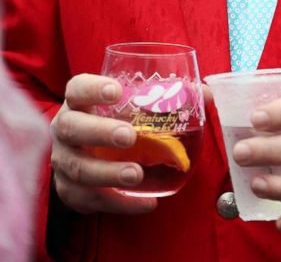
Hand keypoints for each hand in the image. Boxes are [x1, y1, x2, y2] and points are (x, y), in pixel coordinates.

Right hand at [50, 74, 156, 214]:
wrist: (87, 156)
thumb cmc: (115, 121)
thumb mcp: (133, 105)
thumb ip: (168, 96)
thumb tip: (205, 93)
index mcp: (79, 101)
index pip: (77, 88)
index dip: (92, 89)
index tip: (117, 91)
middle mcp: (65, 128)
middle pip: (71, 128)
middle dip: (100, 132)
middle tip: (129, 136)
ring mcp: (63, 161)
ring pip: (77, 168)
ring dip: (108, 173)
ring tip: (136, 174)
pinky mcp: (69, 190)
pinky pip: (89, 199)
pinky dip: (118, 203)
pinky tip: (145, 202)